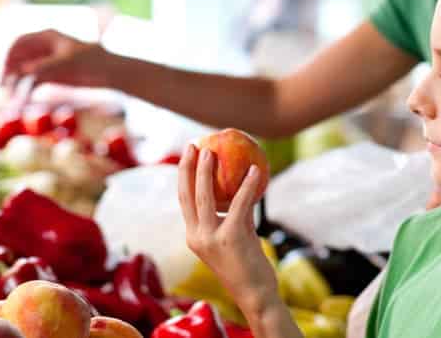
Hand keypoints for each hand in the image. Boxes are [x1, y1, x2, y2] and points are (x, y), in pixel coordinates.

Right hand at [2, 29, 112, 88]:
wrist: (110, 73)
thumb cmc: (92, 61)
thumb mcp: (67, 63)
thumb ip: (45, 67)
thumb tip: (22, 71)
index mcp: (47, 36)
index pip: (19, 43)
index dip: (8, 56)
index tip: (4, 73)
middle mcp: (43, 48)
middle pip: (18, 57)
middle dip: (9, 72)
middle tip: (3, 88)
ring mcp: (46, 61)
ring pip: (23, 71)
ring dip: (16, 83)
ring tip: (12, 98)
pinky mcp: (51, 75)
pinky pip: (33, 82)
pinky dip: (28, 91)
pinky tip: (25, 101)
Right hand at [177, 143, 279, 313]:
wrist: (256, 295)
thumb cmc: (247, 265)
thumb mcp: (234, 237)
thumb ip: (233, 215)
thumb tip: (241, 186)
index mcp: (193, 236)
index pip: (183, 201)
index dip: (183, 176)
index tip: (188, 154)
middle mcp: (197, 237)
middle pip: (187, 195)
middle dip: (187, 167)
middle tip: (193, 145)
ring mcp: (212, 238)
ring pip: (205, 197)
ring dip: (207, 170)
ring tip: (213, 151)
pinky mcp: (232, 237)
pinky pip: (240, 204)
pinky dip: (247, 184)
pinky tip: (254, 170)